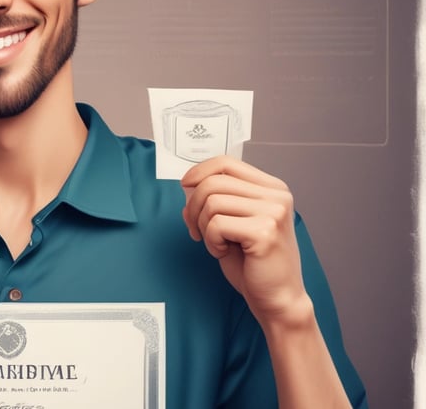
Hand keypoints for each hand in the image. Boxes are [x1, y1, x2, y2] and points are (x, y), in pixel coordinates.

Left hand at [181, 156, 308, 325]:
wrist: (277, 300)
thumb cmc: (254, 264)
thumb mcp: (231, 224)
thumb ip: (213, 201)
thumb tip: (187, 186)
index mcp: (271, 188)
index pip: (226, 162)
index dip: (198, 172)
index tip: (185, 187)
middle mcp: (276, 195)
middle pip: (213, 182)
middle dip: (194, 206)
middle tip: (196, 230)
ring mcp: (273, 212)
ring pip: (212, 202)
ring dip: (204, 226)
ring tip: (217, 243)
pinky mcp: (264, 231)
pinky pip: (217, 224)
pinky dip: (211, 241)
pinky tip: (224, 252)